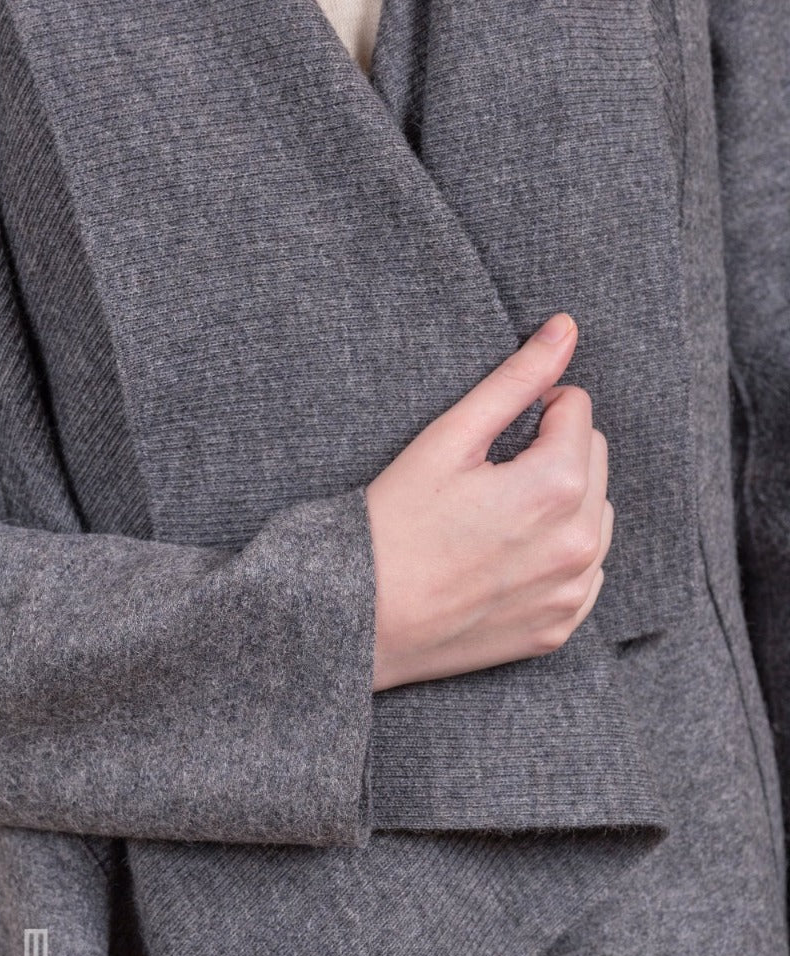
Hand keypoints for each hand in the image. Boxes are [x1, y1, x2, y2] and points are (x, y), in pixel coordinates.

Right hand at [365, 312, 613, 690]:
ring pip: (596, 517)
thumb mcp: (448, 440)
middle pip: (595, 461)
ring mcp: (571, 592)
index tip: (492, 436)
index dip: (535, 409)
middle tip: (490, 478)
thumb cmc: (393, 524)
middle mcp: (579, 543)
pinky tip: (508, 559)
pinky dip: (559, 558)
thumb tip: (566, 328)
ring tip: (499, 517)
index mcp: (557, 486)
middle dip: (554, 454)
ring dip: (563, 504)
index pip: (579, 411)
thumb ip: (515, 380)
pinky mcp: (559, 628)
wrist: (359, 619)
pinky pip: (585, 573)